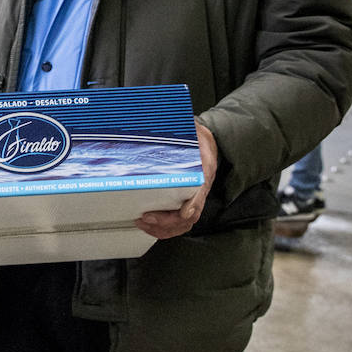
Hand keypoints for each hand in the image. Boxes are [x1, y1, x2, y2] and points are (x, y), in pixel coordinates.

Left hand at [136, 121, 217, 239]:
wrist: (208, 144)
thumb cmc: (197, 138)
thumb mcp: (193, 130)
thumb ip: (183, 130)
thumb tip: (167, 122)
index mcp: (204, 171)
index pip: (201, 192)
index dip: (193, 204)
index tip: (184, 211)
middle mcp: (200, 189)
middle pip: (189, 216)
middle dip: (167, 221)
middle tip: (146, 217)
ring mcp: (193, 199)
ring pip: (183, 224)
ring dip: (163, 229)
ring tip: (143, 224)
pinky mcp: (184, 204)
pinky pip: (177, 224)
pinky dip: (162, 229)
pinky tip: (148, 225)